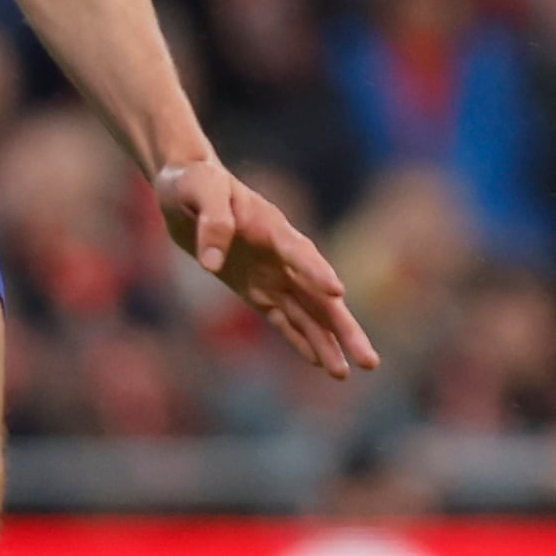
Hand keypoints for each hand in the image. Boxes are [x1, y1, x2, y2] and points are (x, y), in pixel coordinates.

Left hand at [154, 158, 379, 379]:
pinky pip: (282, 319)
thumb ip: (212, 222)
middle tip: (369, 359)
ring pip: (307, 314)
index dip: (316, 271)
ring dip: (328, 342)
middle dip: (344, 328)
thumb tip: (211, 263)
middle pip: (320, 296)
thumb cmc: (195, 182)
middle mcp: (281, 255)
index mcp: (272, 226)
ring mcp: (272, 274)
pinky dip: (299, 339)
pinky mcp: (256, 289)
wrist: (186, 186)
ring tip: (347, 373)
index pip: (298, 251)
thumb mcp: (199, 190)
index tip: (337, 291)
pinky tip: (318, 362)